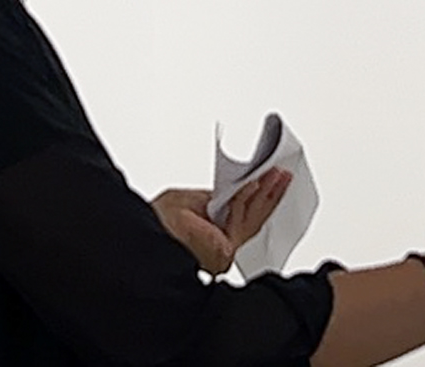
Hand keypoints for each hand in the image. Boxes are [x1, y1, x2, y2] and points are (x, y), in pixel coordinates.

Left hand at [151, 169, 291, 275]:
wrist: (145, 244)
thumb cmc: (152, 226)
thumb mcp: (183, 199)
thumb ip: (209, 199)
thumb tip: (226, 193)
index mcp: (204, 231)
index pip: (235, 212)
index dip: (251, 194)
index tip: (262, 177)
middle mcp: (215, 243)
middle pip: (249, 215)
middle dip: (266, 192)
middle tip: (280, 175)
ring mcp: (222, 248)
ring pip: (252, 217)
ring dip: (267, 194)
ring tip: (279, 176)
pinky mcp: (224, 250)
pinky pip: (244, 220)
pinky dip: (252, 199)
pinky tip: (259, 183)